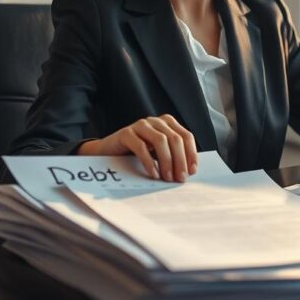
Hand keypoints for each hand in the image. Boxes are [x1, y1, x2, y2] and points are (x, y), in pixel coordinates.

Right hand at [78, 114, 197, 181]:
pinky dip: (149, 162)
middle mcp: (156, 121)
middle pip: (175, 139)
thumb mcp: (158, 153)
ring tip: (167, 178)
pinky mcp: (126, 133)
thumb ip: (172, 156)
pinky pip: (141, 146)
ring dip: (167, 161)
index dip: (191, 154)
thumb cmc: (137, 154)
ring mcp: (140, 125)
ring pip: (161, 140)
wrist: (108, 152)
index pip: (186, 136)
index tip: (192, 171)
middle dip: (180, 160)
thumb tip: (189, 171)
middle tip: (180, 178)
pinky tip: (153, 174)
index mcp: (167, 123)